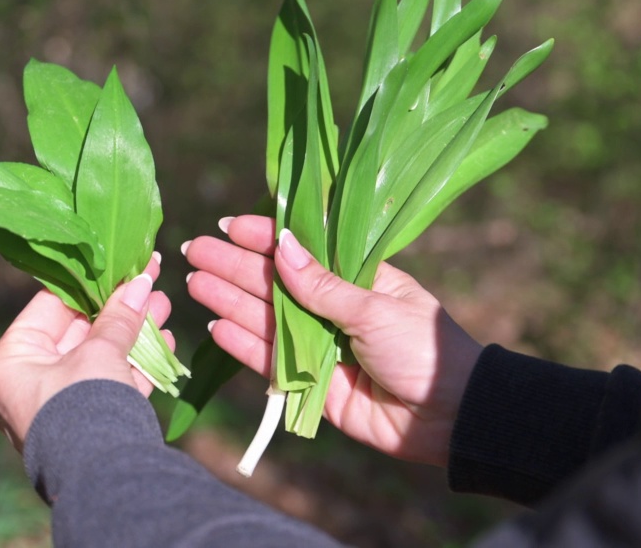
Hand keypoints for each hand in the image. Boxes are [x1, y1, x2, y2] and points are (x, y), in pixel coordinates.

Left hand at [0, 255, 172, 452]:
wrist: (103, 476)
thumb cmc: (83, 405)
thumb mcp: (100, 352)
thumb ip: (119, 316)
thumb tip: (140, 281)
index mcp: (11, 362)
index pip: (48, 307)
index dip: (88, 283)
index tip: (117, 264)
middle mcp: (27, 383)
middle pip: (78, 331)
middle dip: (119, 308)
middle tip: (149, 281)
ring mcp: (58, 405)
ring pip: (98, 357)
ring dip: (133, 332)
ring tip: (163, 306)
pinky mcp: (86, 423)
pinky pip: (109, 383)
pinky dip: (135, 364)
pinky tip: (164, 341)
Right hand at [184, 216, 481, 466]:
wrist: (447, 414)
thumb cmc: (422, 348)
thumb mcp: (373, 308)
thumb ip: (321, 284)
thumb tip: (280, 245)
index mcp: (357, 277)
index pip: (303, 250)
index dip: (265, 237)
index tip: (229, 226)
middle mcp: (332, 307)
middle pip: (274, 283)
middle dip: (235, 266)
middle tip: (194, 249)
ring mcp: (320, 345)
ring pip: (266, 318)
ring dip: (230, 300)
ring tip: (194, 283)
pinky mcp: (311, 383)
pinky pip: (271, 360)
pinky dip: (243, 345)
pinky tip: (216, 326)